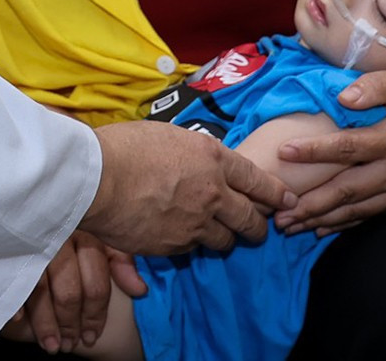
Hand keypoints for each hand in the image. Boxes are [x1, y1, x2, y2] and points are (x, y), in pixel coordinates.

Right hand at [20, 230, 145, 353]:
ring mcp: (32, 243)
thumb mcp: (102, 242)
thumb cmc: (73, 240)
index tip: (92, 336)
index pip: (96, 283)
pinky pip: (14, 280)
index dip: (96, 314)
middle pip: (68, 291)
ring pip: (41, 290)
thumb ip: (120, 262)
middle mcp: (58, 235)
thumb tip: (139, 289)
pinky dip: (17, 303)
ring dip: (46, 324)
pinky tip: (19, 321)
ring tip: (52, 346)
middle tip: (70, 344)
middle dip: (71, 324)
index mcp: (85, 232)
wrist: (29, 216)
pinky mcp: (10, 251)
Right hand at [83, 120, 294, 255]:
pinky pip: (192, 249)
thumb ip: (193, 153)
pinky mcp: (175, 246)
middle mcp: (213, 193)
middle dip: (259, 227)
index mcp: (213, 159)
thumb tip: (200, 163)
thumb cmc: (124, 147)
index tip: (288, 200)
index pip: (258, 179)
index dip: (276, 192)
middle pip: (250, 219)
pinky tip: (176, 235)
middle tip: (259, 229)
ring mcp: (196, 224)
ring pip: (225, 241)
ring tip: (214, 234)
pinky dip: (190, 244)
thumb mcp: (168, 135)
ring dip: (224, 238)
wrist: (97, 179)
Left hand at [275, 69, 385, 233]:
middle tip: (277, 212)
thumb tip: (344, 98)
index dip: (314, 151)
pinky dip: (343, 222)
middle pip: (348, 190)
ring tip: (288, 226)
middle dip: (310, 203)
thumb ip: (374, 86)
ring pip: (356, 209)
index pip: (348, 148)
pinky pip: (369, 214)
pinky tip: (318, 228)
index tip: (283, 152)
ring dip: (321, 219)